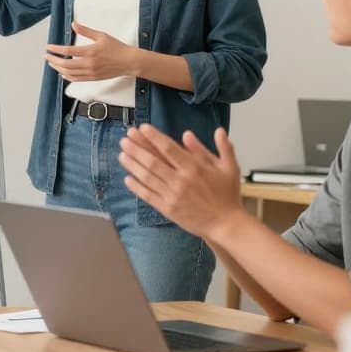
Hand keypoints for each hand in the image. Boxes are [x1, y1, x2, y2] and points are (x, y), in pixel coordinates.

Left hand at [45, 22, 139, 80]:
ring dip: (58, 69)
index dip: (55, 50)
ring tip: (52, 63)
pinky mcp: (93, 78)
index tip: (48, 47)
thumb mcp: (101, 35)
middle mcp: (89, 63)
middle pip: (65, 64)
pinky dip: (67, 77)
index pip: (68, 51)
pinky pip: (77, 79)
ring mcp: (91, 73)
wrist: (128, 62)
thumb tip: (73, 24)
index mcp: (90, 51)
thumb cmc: (116, 47)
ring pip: (69, 73)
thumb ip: (86, 31)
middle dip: (53, 60)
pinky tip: (63, 73)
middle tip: (46, 56)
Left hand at [118, 125, 243, 238]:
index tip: (142, 128)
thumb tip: (193, 133)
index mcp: (194, 167)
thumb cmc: (228, 193)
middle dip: (137, 148)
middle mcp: (180, 180)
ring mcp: (172, 195)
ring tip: (122, 154)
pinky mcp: (168, 209)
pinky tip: (127, 179)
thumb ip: (218, 147)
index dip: (153, 137)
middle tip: (125, 138)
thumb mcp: (228, 166)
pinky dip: (137, 187)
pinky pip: (149, 196)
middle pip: (153, 161)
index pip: (168, 148)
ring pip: (148, 177)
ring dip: (133, 165)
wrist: (226, 223)